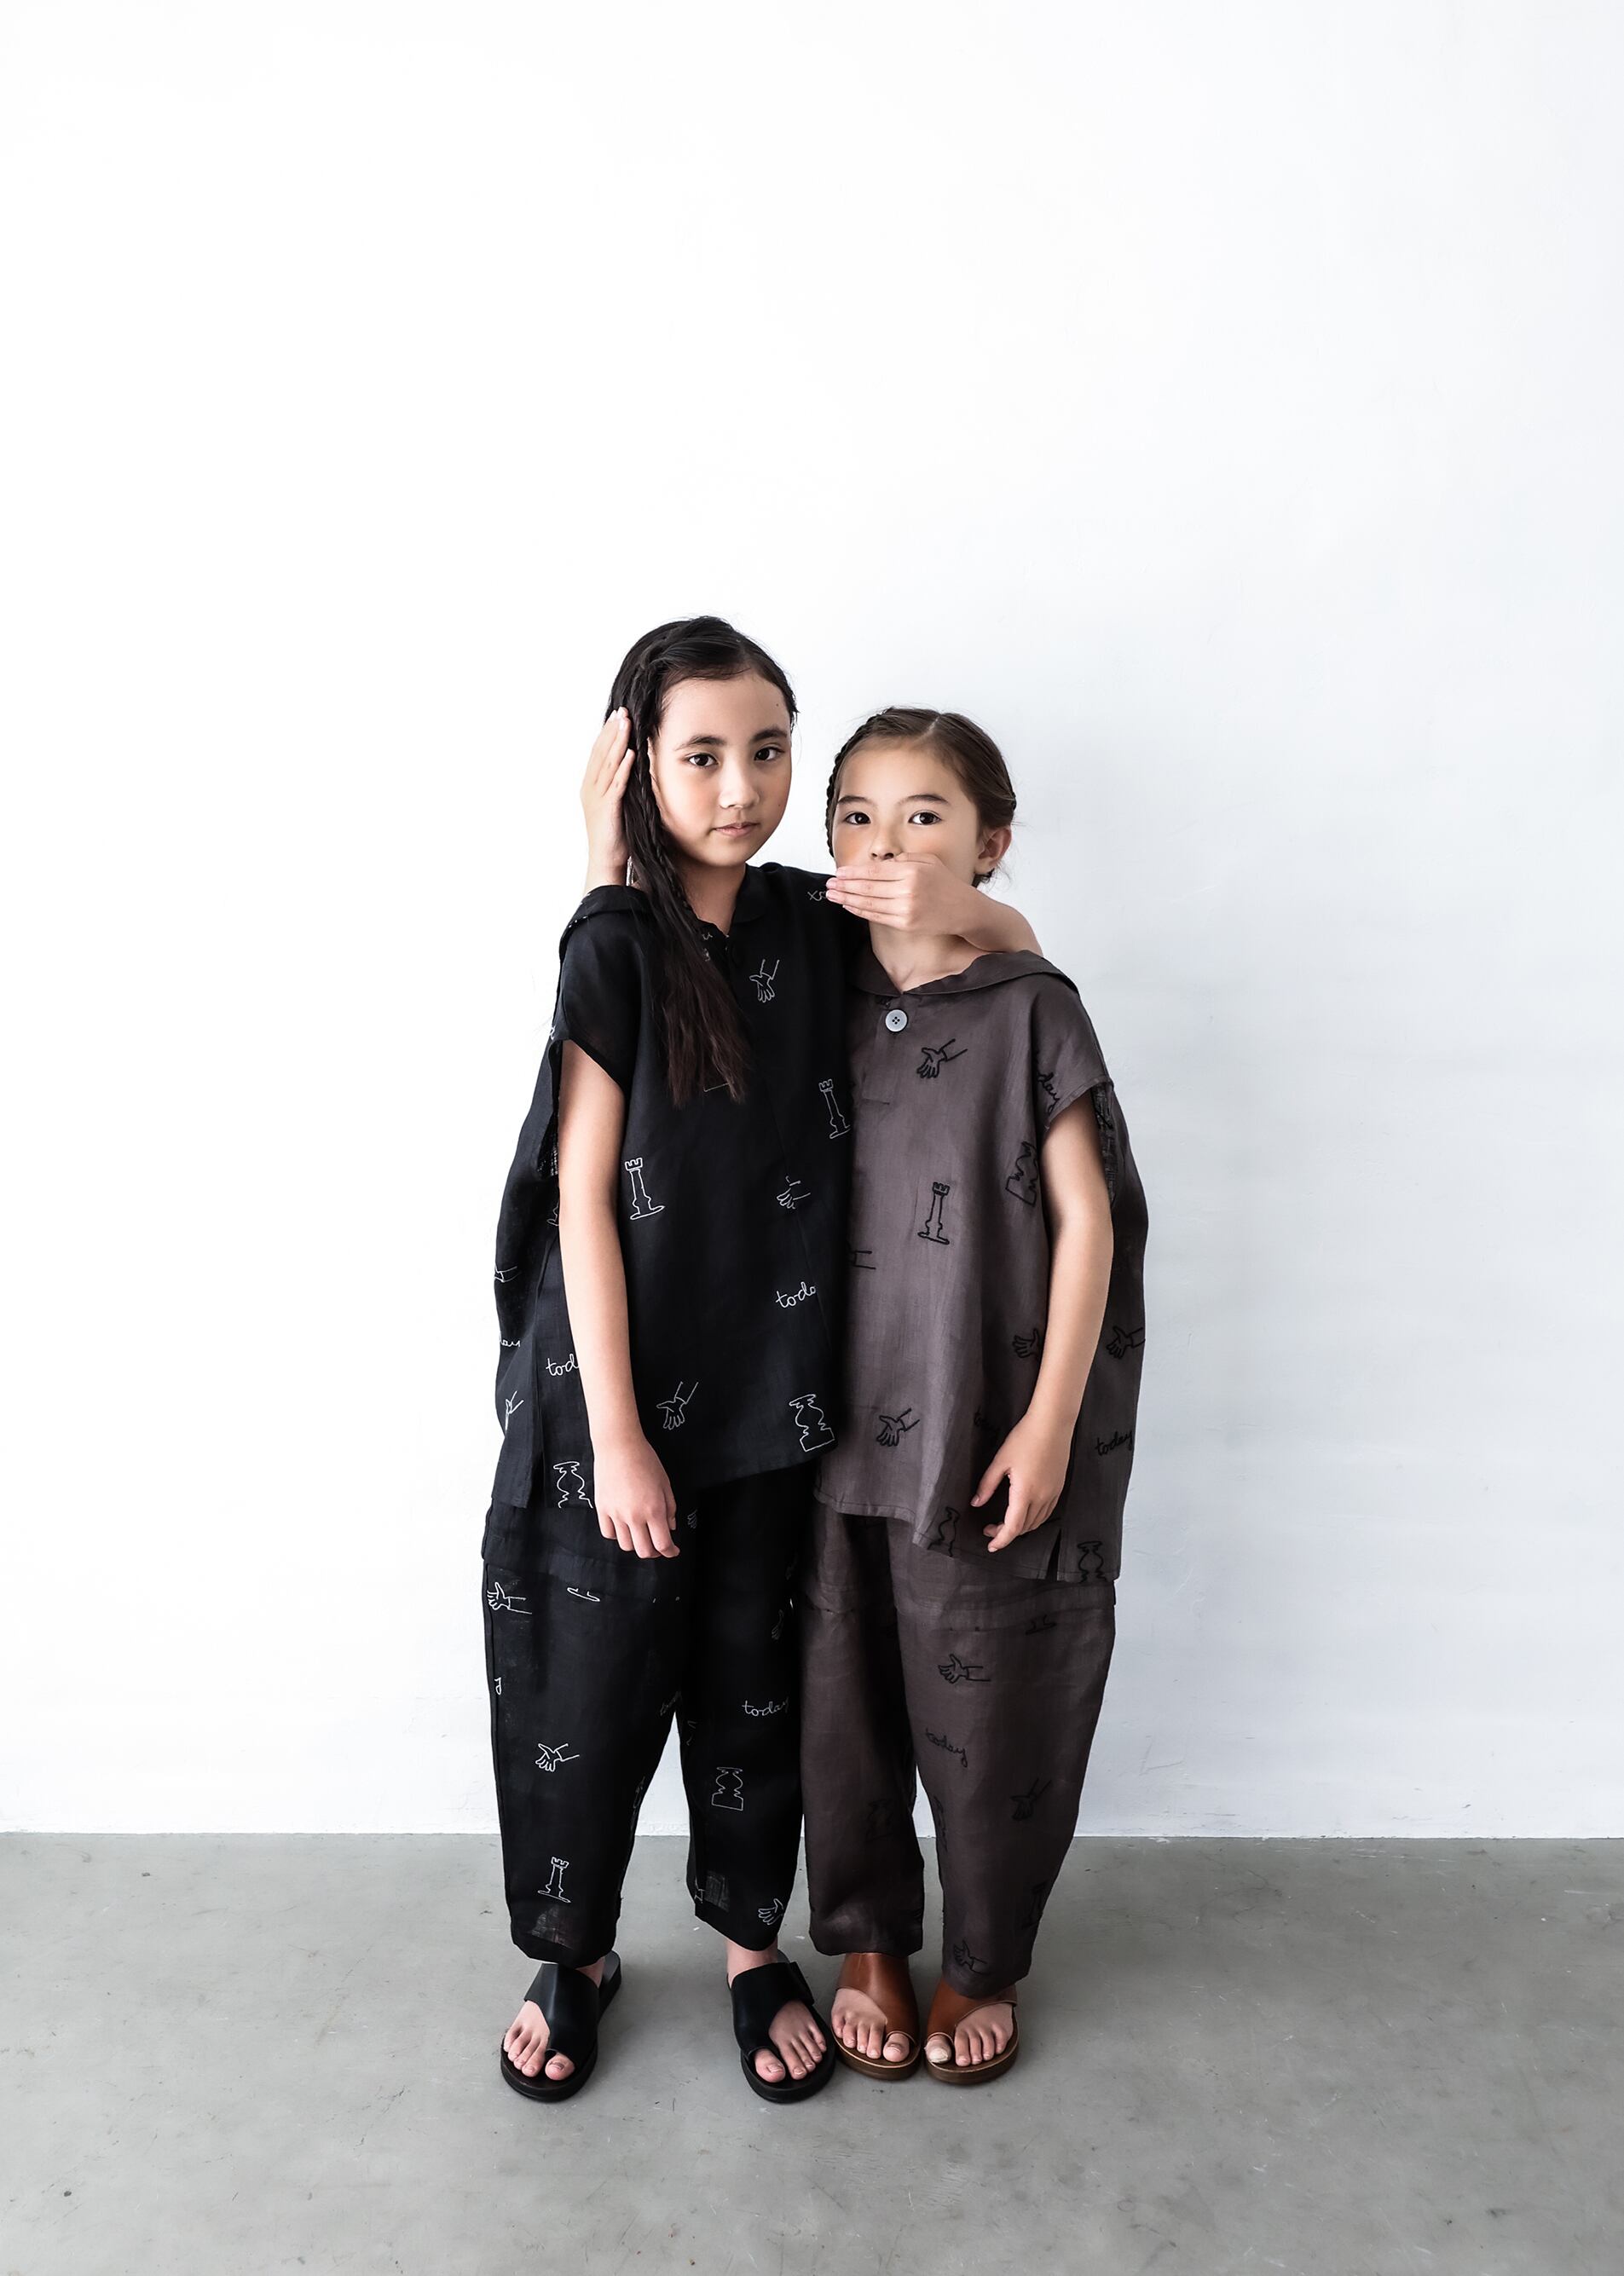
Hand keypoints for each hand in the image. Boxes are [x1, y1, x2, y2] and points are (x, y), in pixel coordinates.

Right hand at [582, 709, 634, 889]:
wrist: (606, 861)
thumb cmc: (614, 836)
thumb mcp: (615, 805)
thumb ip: (618, 786)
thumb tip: (630, 767)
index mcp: (590, 787)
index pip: (598, 753)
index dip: (607, 733)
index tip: (617, 716)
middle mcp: (590, 789)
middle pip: (600, 753)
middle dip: (612, 731)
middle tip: (621, 711)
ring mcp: (598, 798)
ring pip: (607, 764)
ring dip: (618, 742)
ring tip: (626, 723)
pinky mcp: (608, 809)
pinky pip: (616, 784)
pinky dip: (623, 768)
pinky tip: (631, 754)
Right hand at [592, 1430, 679, 1557]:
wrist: (619, 1446)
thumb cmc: (646, 1460)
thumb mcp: (665, 1483)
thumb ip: (670, 1508)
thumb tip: (670, 1527)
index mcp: (654, 1510)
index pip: (663, 1544)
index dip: (670, 1551)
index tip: (673, 1550)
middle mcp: (634, 1516)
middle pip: (643, 1551)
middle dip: (654, 1552)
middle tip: (658, 1545)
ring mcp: (616, 1514)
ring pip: (625, 1545)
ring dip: (636, 1544)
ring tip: (641, 1535)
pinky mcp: (602, 1509)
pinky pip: (608, 1533)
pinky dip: (618, 1535)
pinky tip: (624, 1527)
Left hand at [825, 855, 983, 939]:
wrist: (964, 909)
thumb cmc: (945, 883)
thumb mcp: (928, 861)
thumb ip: (904, 859)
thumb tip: (879, 862)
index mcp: (911, 871)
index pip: (874, 871)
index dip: (853, 872)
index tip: (838, 872)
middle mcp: (908, 890)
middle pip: (867, 887)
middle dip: (844, 885)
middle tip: (829, 884)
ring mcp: (906, 909)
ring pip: (868, 903)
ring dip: (846, 899)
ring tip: (833, 895)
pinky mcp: (906, 924)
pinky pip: (876, 917)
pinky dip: (860, 911)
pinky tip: (849, 906)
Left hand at [972, 1412, 1072, 1550]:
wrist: (1052, 1423)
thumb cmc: (1025, 1438)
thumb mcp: (1000, 1461)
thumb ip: (987, 1485)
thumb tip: (976, 1503)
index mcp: (1025, 1493)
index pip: (1012, 1527)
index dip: (1000, 1540)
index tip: (990, 1545)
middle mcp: (1042, 1497)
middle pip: (1024, 1528)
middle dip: (1006, 1533)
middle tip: (990, 1528)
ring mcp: (1053, 1493)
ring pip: (1037, 1522)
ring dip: (1020, 1528)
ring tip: (1004, 1523)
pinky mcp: (1059, 1487)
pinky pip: (1047, 1512)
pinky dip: (1034, 1519)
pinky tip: (1024, 1512)